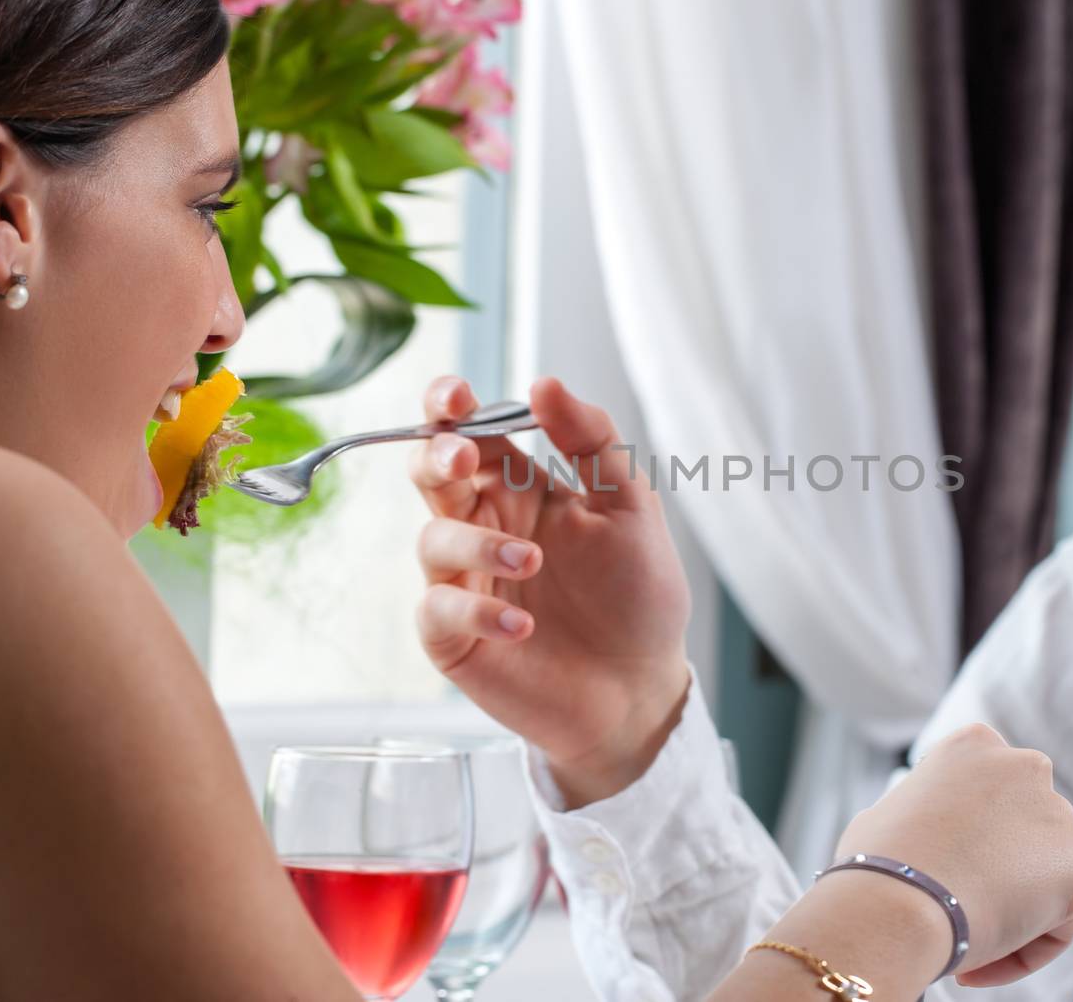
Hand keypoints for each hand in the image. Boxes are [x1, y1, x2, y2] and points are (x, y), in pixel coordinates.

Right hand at [411, 375, 691, 805]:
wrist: (641, 689)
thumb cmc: (637, 597)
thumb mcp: (631, 509)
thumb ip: (592, 444)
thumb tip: (544, 383)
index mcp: (522, 488)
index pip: (472, 432)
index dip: (450, 407)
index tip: (455, 397)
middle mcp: (485, 527)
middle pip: (431, 474)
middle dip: (437, 457)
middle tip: (463, 458)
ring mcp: (465, 582)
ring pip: (432, 538)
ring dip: (478, 543)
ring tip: (533, 561)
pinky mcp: (455, 639)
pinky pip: (440, 611)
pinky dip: (478, 611)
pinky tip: (522, 625)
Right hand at [833, 724, 1072, 988]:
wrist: (896, 904)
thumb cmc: (875, 865)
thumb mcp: (888, 814)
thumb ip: (921, 814)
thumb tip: (920, 838)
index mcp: (975, 745)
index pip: (989, 794)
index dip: (967, 842)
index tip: (941, 878)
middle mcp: (1024, 766)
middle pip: (1024, 830)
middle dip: (998, 873)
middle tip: (960, 912)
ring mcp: (1056, 812)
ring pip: (1046, 875)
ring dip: (1015, 912)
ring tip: (968, 945)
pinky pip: (1061, 918)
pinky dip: (1027, 949)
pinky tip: (979, 965)